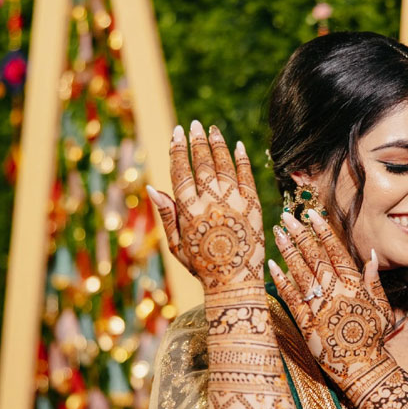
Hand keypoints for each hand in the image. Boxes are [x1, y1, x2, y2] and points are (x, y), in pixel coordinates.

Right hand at [147, 121, 264, 289]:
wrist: (235, 284)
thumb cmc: (202, 267)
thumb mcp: (177, 245)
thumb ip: (167, 215)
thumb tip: (152, 188)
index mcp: (189, 210)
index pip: (181, 171)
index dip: (178, 149)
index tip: (176, 132)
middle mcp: (211, 202)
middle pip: (203, 164)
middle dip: (198, 141)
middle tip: (195, 125)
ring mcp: (235, 203)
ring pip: (225, 166)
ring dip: (218, 145)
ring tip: (213, 130)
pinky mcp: (254, 206)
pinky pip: (248, 177)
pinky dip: (242, 160)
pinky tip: (238, 146)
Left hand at [269, 210, 393, 389]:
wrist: (362, 367)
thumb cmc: (374, 338)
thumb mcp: (381, 307)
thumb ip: (373, 281)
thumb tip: (370, 256)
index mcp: (353, 284)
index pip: (335, 250)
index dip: (323, 230)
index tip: (312, 214)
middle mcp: (334, 291)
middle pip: (314, 256)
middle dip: (300, 234)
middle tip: (287, 217)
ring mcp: (318, 305)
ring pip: (300, 271)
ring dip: (288, 250)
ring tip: (278, 232)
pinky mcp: (304, 322)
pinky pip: (290, 296)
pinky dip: (281, 280)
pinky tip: (272, 266)